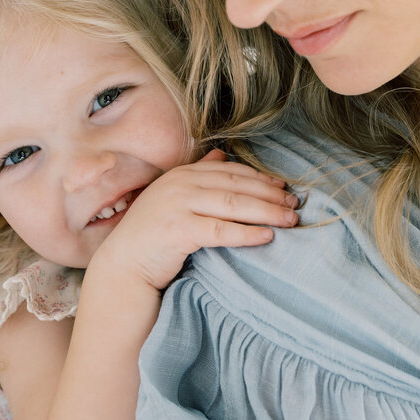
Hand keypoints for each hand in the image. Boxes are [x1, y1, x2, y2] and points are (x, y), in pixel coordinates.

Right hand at [87, 150, 297, 291]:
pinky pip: (221, 230)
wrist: (124, 265)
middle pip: (237, 185)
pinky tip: (267, 236)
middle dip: (270, 195)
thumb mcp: (174, 197)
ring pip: (234, 204)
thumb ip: (198, 175)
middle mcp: (181, 184)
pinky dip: (247, 232)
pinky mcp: (178, 229)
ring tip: (289, 220)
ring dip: (267, 211)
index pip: (230, 171)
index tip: (283, 188)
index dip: (260, 178)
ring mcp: (178, 204)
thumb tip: (221, 154)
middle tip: (295, 205)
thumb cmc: (153, 234)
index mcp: (183, 174)